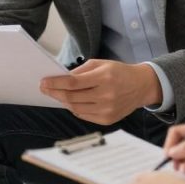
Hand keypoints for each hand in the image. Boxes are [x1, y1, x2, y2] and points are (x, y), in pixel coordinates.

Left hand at [39, 60, 160, 124]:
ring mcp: (107, 109)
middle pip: (72, 97)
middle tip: (44, 88)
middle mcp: (106, 95)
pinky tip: (72, 102)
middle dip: (54, 92)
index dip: (55, 83)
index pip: (73, 82)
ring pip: (75, 108)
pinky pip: (84, 115)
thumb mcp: (101, 64)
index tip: (43, 82)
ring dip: (63, 101)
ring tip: (57, 94)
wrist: (141, 86)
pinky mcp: (108, 120)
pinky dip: (75, 109)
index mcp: (104, 77)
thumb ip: (80, 71)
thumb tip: (60, 78)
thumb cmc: (118, 72)